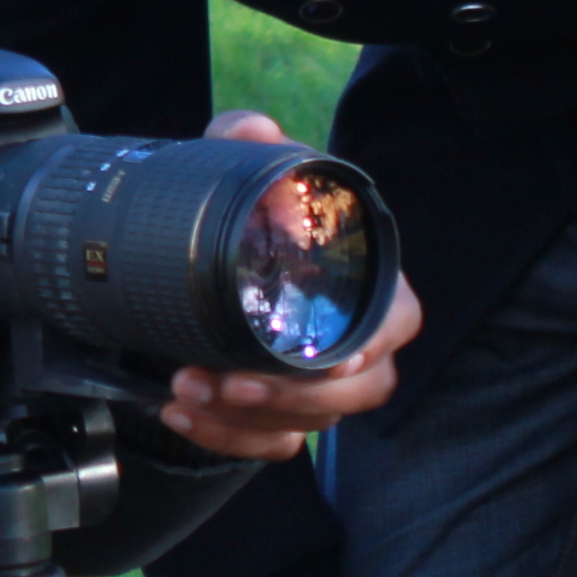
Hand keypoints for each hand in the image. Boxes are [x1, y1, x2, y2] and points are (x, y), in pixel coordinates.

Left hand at [155, 112, 417, 459]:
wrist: (203, 275)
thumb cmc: (251, 225)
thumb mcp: (242, 176)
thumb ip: (247, 144)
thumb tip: (253, 129)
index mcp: (364, 289)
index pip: (395, 323)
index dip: (374, 345)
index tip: (334, 358)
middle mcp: (352, 348)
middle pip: (357, 394)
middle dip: (293, 396)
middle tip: (229, 379)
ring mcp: (318, 392)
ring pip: (307, 427)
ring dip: (245, 417)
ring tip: (185, 388)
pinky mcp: (280, 420)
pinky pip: (268, 447)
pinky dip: (224, 438)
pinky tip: (180, 415)